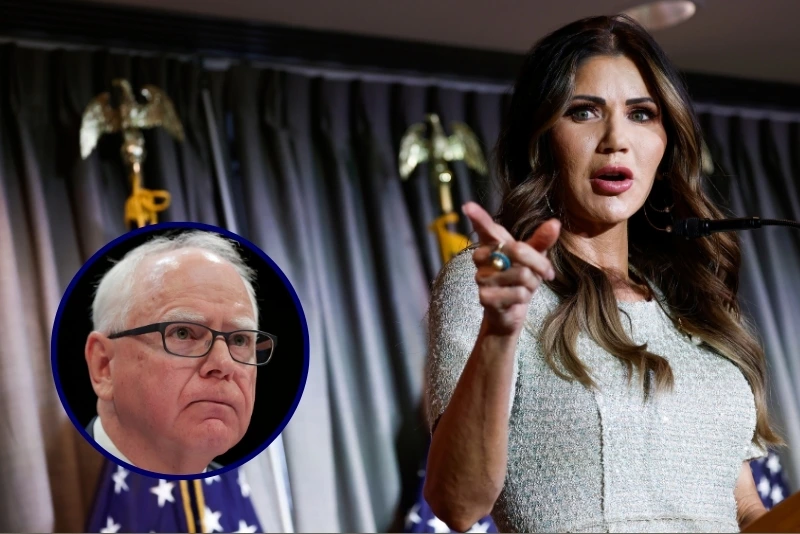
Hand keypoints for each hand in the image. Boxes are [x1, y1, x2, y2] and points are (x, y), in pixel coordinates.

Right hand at [463, 201, 560, 335]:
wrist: (510, 312)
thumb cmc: (520, 280)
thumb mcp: (534, 258)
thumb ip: (541, 240)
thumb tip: (555, 223)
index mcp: (492, 244)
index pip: (485, 228)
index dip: (478, 217)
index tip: (468, 206)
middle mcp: (482, 258)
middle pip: (518, 250)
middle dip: (539, 264)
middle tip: (546, 273)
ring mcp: (481, 277)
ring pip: (522, 274)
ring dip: (531, 284)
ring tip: (523, 288)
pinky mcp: (484, 297)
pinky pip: (517, 293)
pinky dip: (524, 298)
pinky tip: (515, 300)